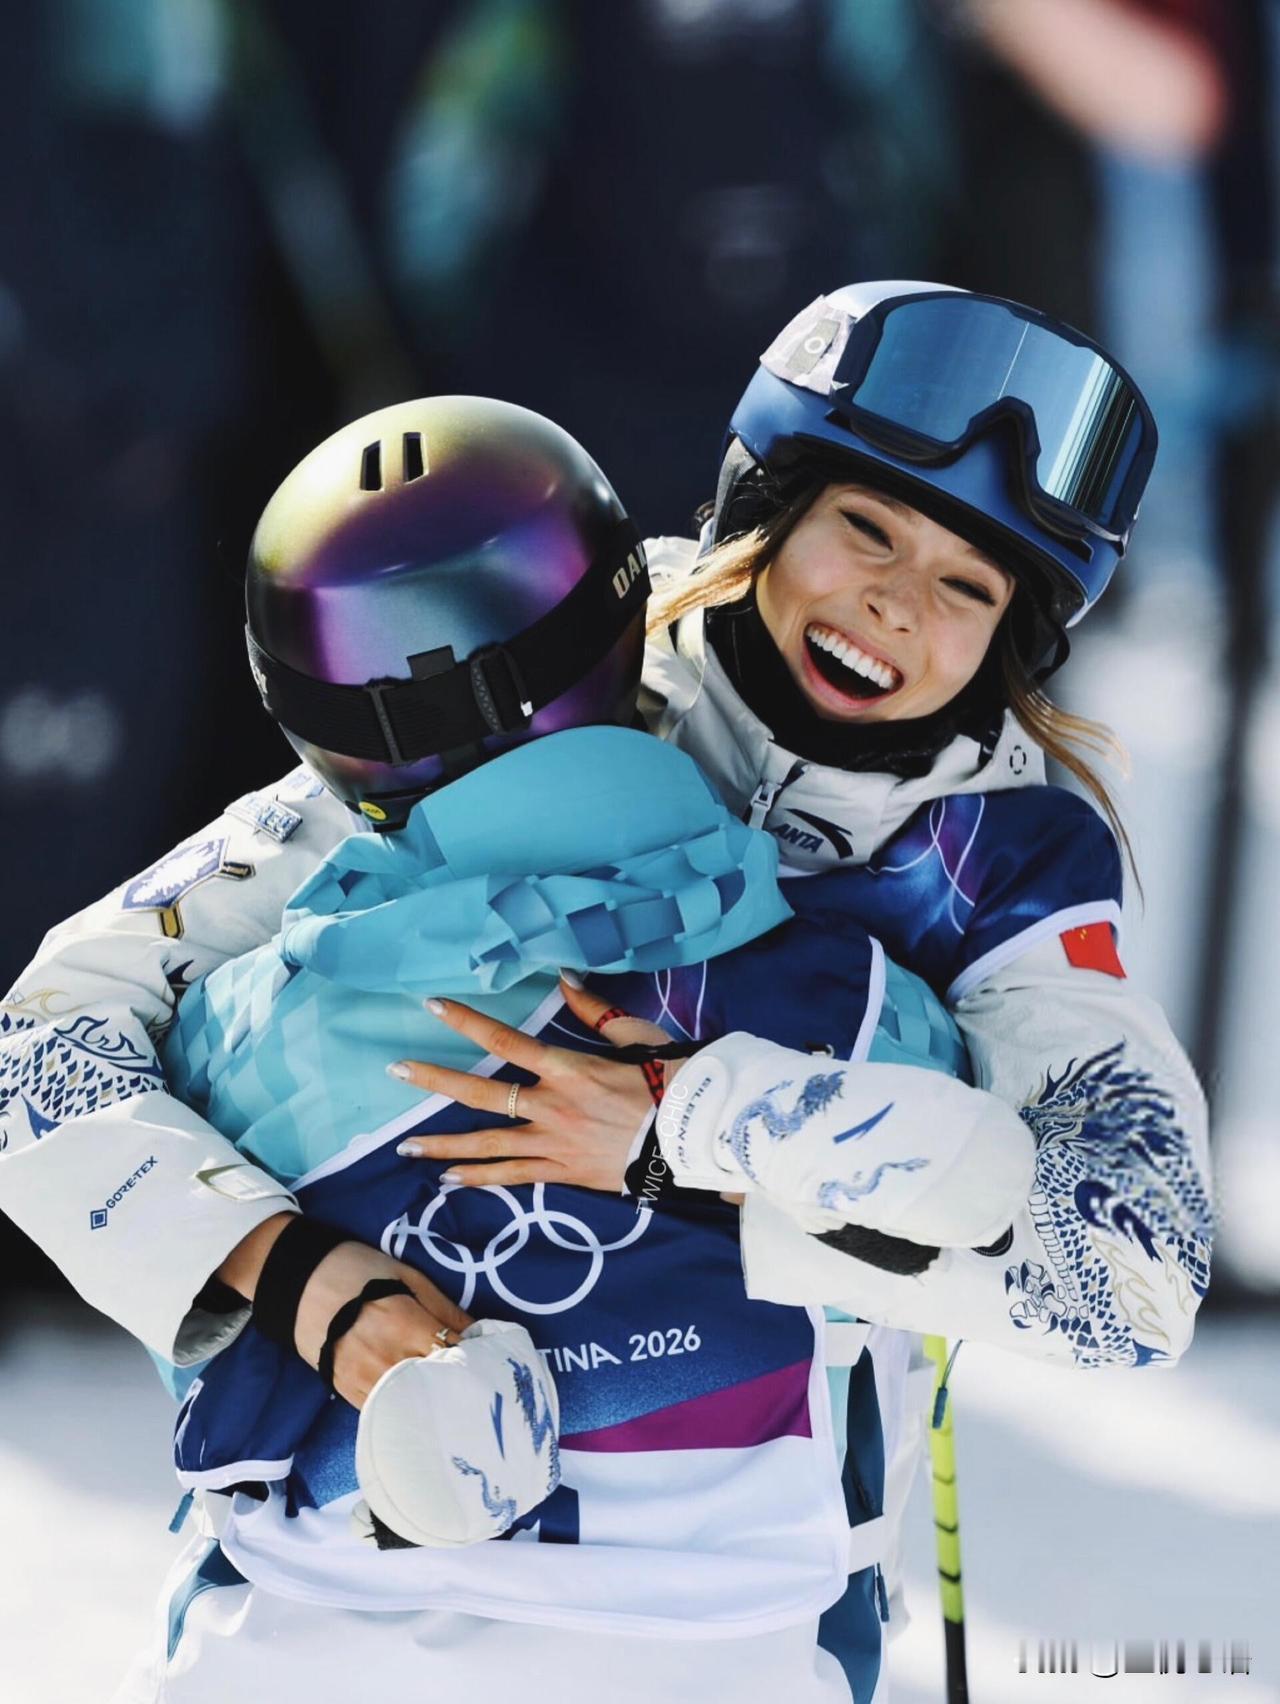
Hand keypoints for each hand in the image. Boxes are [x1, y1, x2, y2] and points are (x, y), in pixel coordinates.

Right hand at [294, 1240, 472, 1409]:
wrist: (300, 1282)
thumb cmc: (360, 1271)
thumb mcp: (407, 1277)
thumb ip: (444, 1307)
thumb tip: (479, 1331)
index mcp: (407, 1324)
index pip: (454, 1355)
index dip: (473, 1360)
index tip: (485, 1362)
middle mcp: (389, 1358)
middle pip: (436, 1384)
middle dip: (455, 1383)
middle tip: (471, 1382)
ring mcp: (365, 1379)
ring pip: (410, 1403)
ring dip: (429, 1399)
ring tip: (445, 1395)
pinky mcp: (347, 1392)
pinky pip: (383, 1410)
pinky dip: (401, 1406)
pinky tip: (414, 1401)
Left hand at [389, 976, 673, 1191]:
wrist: (695, 1137)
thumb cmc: (669, 1081)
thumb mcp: (635, 1037)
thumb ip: (594, 1010)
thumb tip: (564, 975)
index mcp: (567, 1068)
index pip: (504, 1040)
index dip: (465, 1021)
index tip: (432, 1005)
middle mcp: (552, 1106)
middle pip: (481, 1093)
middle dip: (435, 1081)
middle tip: (396, 1071)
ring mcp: (554, 1143)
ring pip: (487, 1145)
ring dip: (443, 1147)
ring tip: (405, 1148)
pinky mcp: (563, 1171)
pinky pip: (513, 1176)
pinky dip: (480, 1179)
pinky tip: (450, 1181)